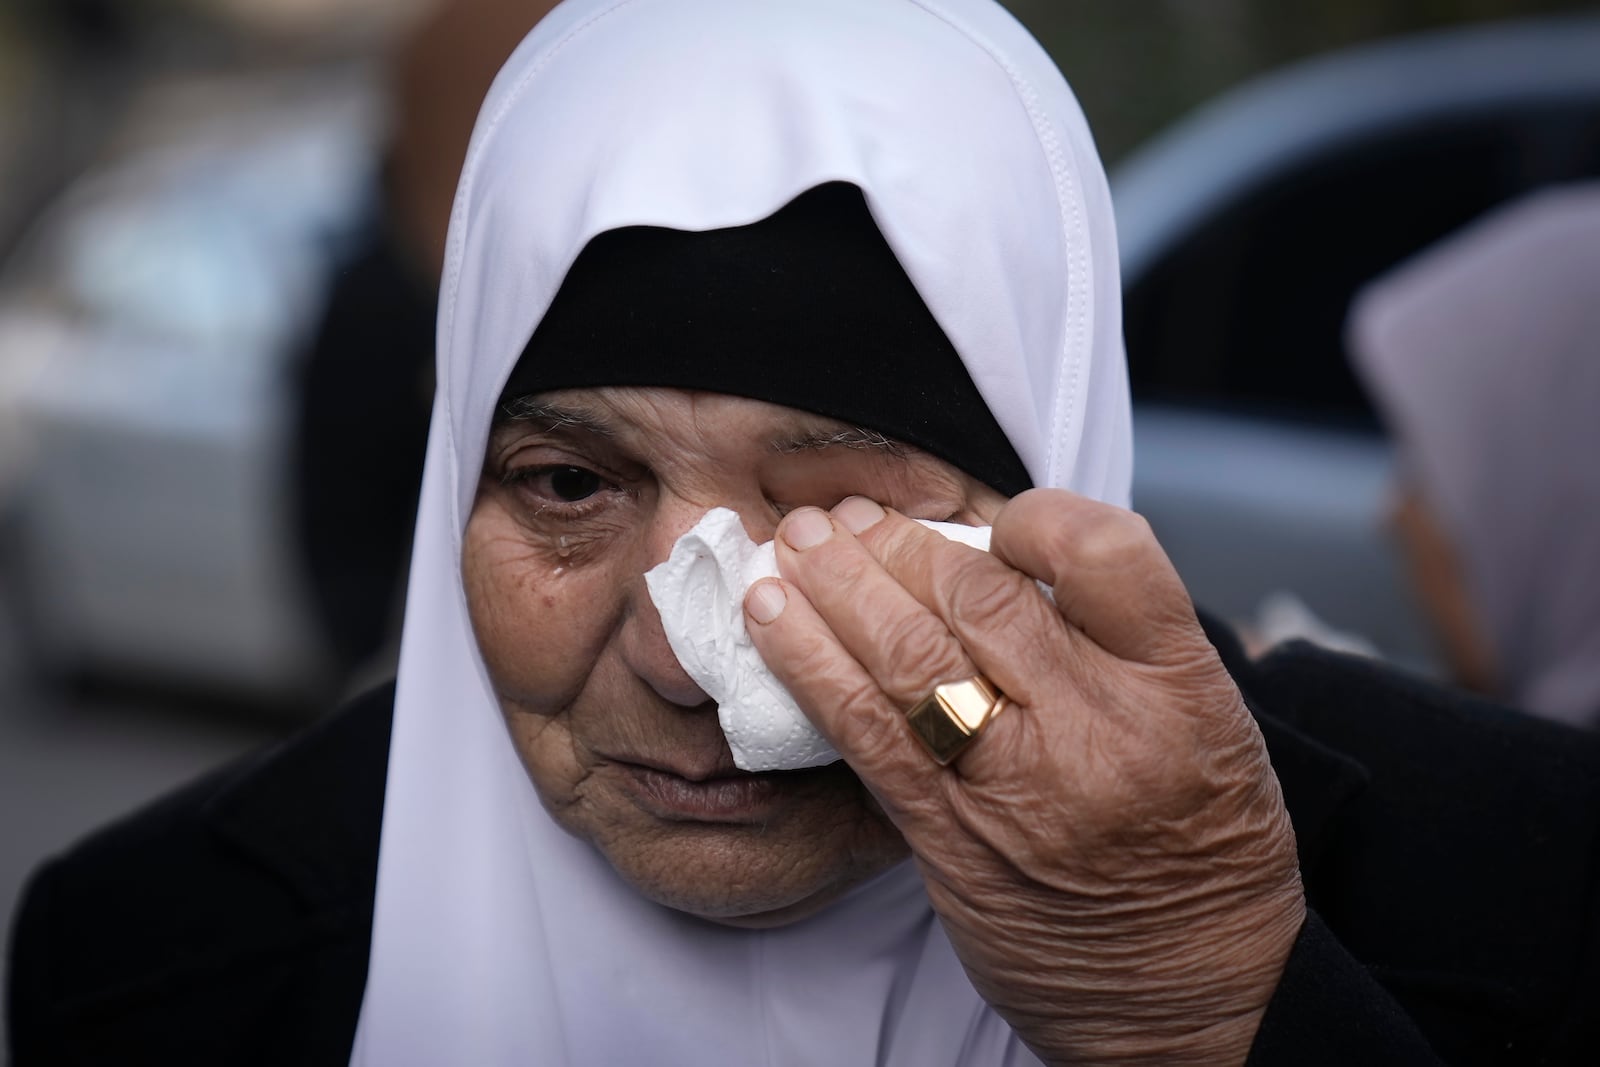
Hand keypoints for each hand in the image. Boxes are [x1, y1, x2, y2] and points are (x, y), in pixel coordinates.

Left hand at [744, 489, 1305, 1065]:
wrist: (1192, 995)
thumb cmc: (1198, 848)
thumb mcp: (1208, 723)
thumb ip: (1120, 642)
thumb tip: (1007, 560)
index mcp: (1179, 686)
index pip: (1102, 553)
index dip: (1034, 517)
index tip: (988, 521)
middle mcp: (1099, 728)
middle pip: (978, 597)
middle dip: (896, 544)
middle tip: (848, 518)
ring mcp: (1018, 786)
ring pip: (907, 654)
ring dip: (834, 587)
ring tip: (793, 544)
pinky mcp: (950, 839)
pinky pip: (865, 732)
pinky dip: (809, 665)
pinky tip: (772, 619)